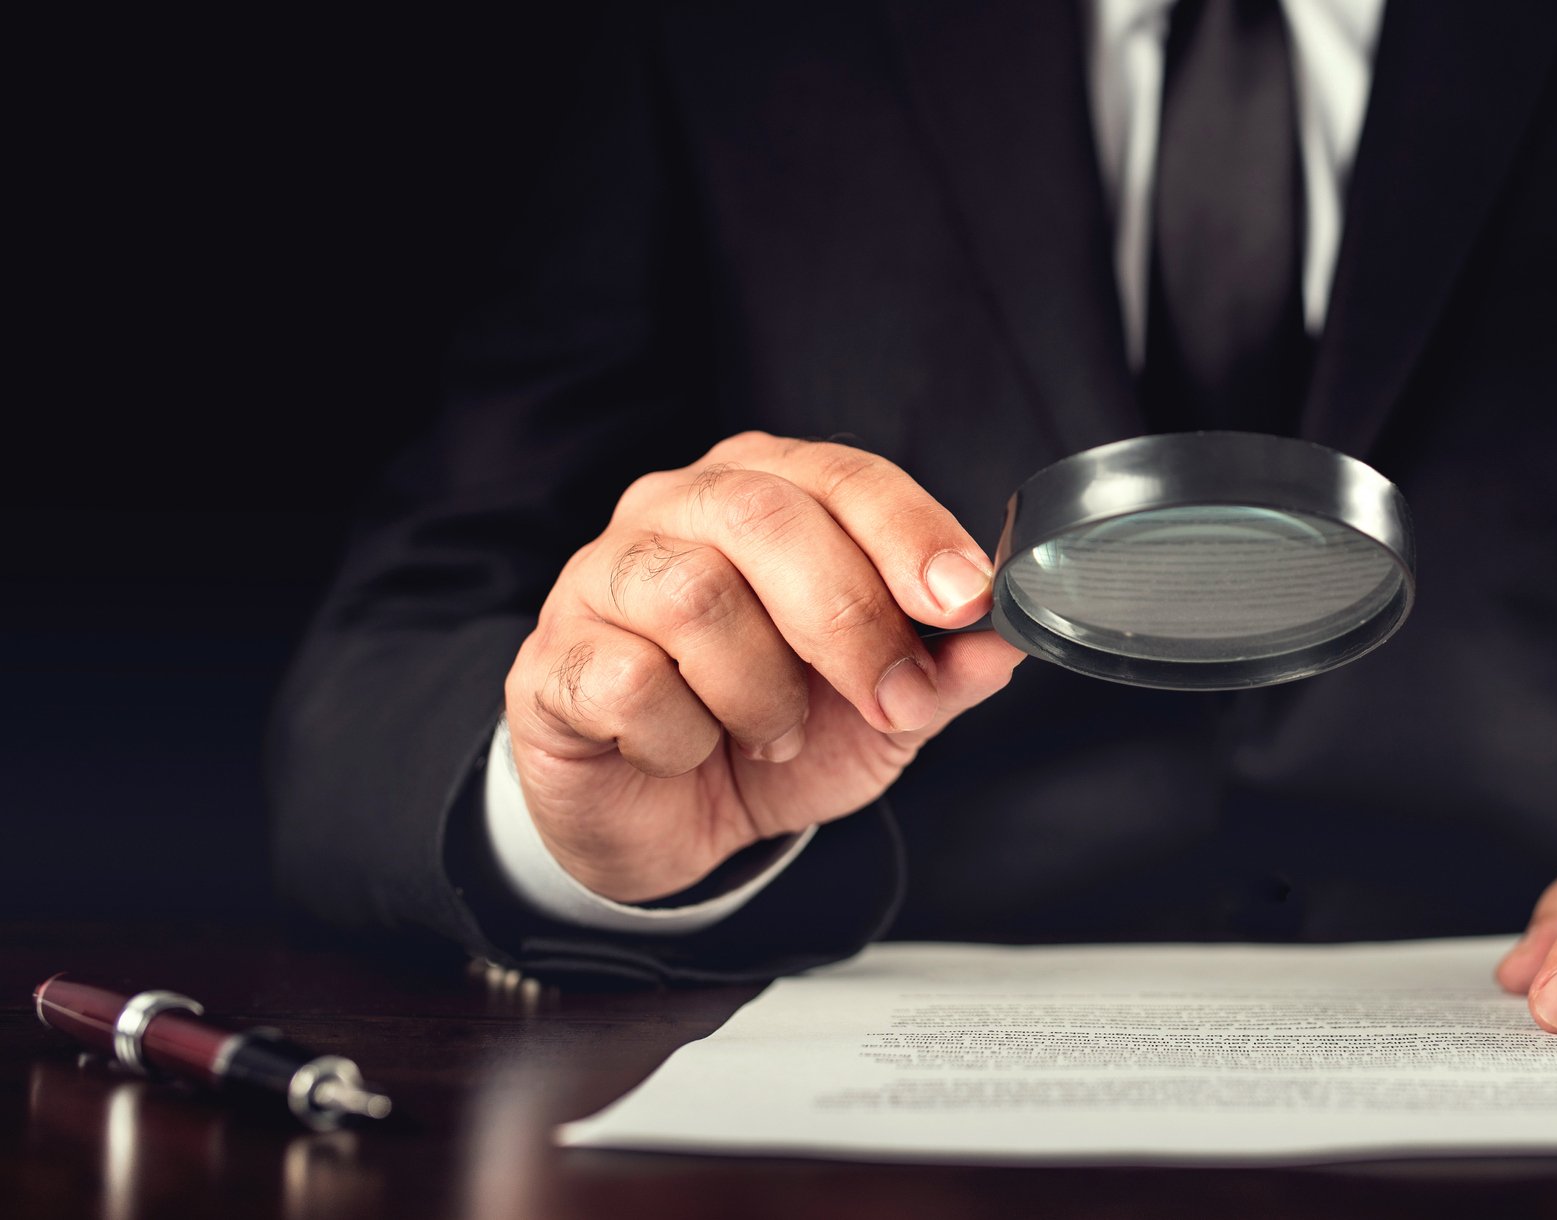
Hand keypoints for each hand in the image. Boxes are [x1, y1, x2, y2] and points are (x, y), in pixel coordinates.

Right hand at [502, 432, 1023, 900]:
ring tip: (773, 734)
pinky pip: (630, 681)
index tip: (964, 602)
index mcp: (769, 491)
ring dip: (762, 692)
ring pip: (696, 597)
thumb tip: (1003, 640)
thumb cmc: (773, 734)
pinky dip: (684, 737)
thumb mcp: (884, 710)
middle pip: (768, 521)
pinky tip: (690, 749)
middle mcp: (679, 509)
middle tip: (889, 702)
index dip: (911, 536)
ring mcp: (602, 576)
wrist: (670, 823)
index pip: (846, 478)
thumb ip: (944, 670)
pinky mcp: (552, 659)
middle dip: (850, 623)